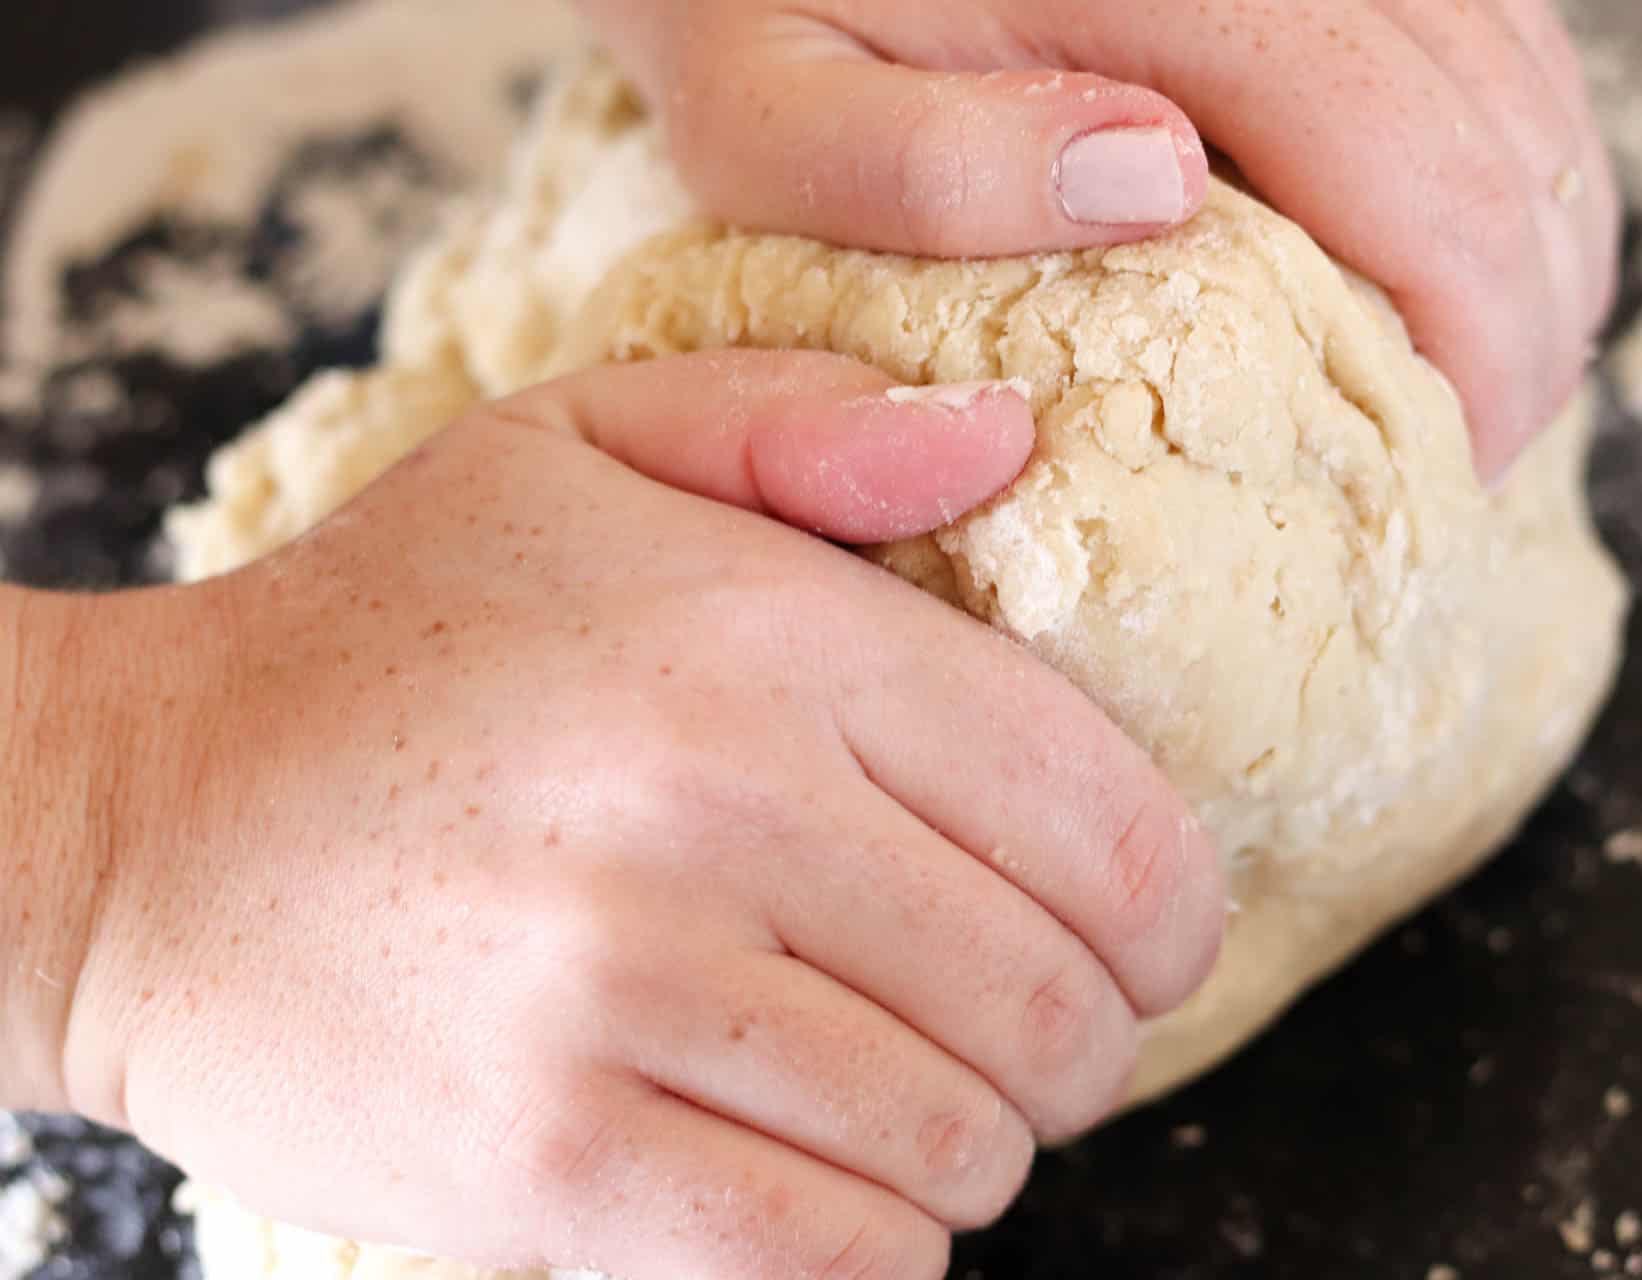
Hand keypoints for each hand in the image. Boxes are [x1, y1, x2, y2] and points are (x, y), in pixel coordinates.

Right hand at [52, 353, 1223, 1277]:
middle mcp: (714, 812)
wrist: (135, 829)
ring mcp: (624, 998)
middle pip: (1053, 1004)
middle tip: (1023, 1032)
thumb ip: (806, 428)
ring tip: (903, 1091)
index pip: (1104, 820)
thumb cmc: (390, 633)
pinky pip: (836, 1259)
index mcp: (765, 640)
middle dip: (1084, 1045)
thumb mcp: (578, 450)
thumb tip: (1008, 440)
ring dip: (974, 1143)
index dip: (1177, 918)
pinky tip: (820, 1172)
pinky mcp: (546, 1166)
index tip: (1154, 949)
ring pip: (960, 1145)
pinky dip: (875, 1238)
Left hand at [578, 0, 1619, 475]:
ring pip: (1530, 84)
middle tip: (1468, 459)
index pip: (1418, 173)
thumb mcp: (771, 105)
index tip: (1447, 475)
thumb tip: (1155, 186)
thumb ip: (927, 162)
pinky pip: (1496, 34)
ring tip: (1477, 375)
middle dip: (1526, 325)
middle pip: (1506, 136)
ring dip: (1539, 243)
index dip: (1474, 348)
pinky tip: (1461, 248)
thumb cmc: (758, 0)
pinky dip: (1509, 156)